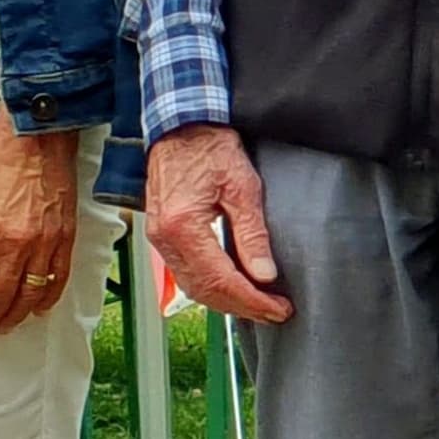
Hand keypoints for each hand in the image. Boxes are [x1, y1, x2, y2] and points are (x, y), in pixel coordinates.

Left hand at [0, 111, 83, 334]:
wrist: (34, 140)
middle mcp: (15, 244)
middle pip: (0, 295)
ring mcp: (44, 244)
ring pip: (30, 294)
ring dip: (16, 314)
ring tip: (5, 324)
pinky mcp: (65, 238)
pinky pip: (58, 278)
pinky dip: (48, 298)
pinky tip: (38, 308)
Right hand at [145, 123, 288, 323]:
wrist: (180, 126)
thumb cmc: (208, 147)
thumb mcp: (242, 187)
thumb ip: (252, 234)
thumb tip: (264, 274)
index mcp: (184, 227)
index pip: (221, 279)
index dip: (252, 300)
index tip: (278, 308)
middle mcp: (165, 238)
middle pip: (204, 290)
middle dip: (242, 307)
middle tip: (273, 312)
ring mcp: (160, 239)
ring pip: (193, 287)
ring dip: (226, 301)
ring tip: (257, 304)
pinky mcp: (162, 235)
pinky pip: (185, 273)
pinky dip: (210, 286)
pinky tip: (232, 286)